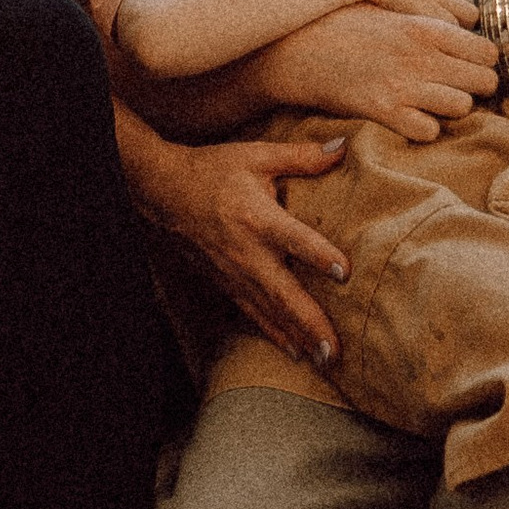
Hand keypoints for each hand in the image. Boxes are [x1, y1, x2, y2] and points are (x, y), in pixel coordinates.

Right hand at [120, 119, 353, 366]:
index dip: (319, 255)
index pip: (294, 239)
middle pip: (283, 293)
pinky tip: (296, 352)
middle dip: (311, 324)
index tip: (345, 272)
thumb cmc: (214, 170)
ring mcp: (235, 273)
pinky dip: (275, 334)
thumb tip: (342, 147)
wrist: (163, 192)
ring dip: (299, 338)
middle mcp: (248, 253)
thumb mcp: (256, 155)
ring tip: (326, 362)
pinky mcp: (226, 283)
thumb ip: (301, 156)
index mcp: (258, 217)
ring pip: (271, 312)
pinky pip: (254, 314)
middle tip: (336, 350)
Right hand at [258, 0, 498, 140]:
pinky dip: (423, 129)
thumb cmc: (343, 24)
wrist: (298, 47)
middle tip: (455, 86)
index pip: (487, 51)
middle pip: (484, 81)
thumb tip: (461, 26)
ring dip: (451, 108)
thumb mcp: (388, 9)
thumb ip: (426, 20)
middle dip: (475, 87)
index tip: (470, 65)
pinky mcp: (384, 111)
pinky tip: (409, 117)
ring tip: (432, 102)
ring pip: (462, 107)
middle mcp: (421, 56)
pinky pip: (428, 131)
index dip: (482, 61)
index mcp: (425, 27)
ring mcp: (404, 85)